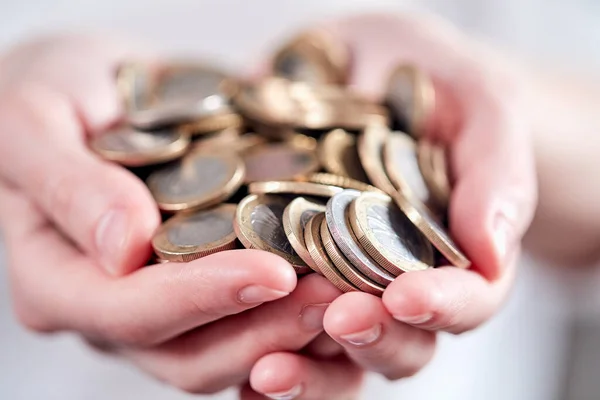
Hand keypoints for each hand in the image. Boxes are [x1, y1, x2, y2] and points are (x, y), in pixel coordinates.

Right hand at [0, 35, 358, 396]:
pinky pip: (250, 327)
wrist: (88, 91)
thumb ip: (68, 184)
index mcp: (55, 280)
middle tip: (335, 293)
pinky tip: (340, 290)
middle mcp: (106, 313)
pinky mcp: (199, 294)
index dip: (201, 298)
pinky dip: (296, 319)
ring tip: (351, 295)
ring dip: (290, 331)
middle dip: (264, 328)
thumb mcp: (35, 120)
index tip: (273, 271)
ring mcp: (157, 311)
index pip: (128, 312)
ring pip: (226, 353)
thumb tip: (123, 247)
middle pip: (186, 354)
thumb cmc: (50, 95)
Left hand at [244, 13, 536, 397]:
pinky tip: (240, 374)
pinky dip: (261, 358)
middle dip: (373, 337)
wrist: (375, 68)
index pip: (468, 299)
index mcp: (458, 252)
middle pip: (402, 342)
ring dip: (310, 370)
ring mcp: (347, 288)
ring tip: (268, 369)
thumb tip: (489, 249)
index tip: (406, 295)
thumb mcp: (478, 103)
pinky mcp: (291, 280)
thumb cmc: (436, 83)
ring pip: (340, 355)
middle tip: (339, 317)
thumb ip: (495, 170)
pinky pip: (281, 336)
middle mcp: (403, 283)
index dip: (443, 305)